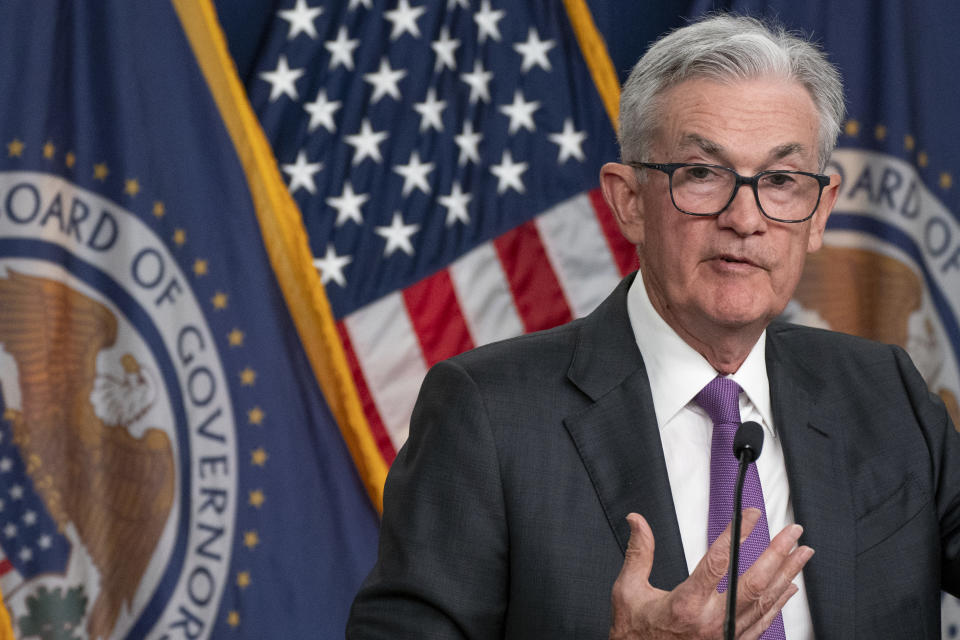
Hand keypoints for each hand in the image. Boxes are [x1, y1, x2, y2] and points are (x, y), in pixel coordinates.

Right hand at [608, 509, 813, 639]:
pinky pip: (762, 623)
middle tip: (793, 533)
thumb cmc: (635, 633)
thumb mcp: (628, 590)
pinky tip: (788, 587)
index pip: (719, 561)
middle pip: (754, 583)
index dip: (737, 534)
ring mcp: (724, 637)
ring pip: (764, 603)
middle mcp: (711, 622)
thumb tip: (637, 521)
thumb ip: (639, 552)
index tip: (751, 515)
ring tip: (801, 553)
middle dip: (778, 554)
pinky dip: (778, 603)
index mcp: (686, 604)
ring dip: (786, 575)